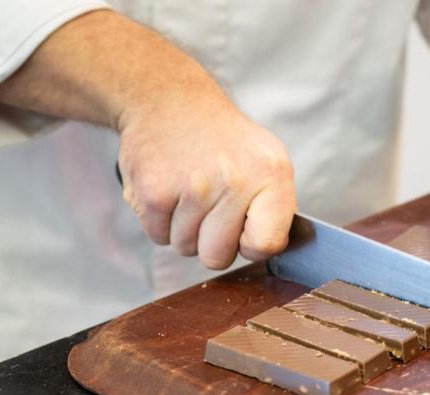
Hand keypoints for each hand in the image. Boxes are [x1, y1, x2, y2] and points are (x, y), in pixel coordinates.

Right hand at [117, 90, 296, 268]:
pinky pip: (158, 237)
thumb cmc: (223, 140)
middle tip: (210, 206)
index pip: (266, 245)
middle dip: (212, 242)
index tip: (244, 229)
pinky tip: (169, 189)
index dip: (252, 245)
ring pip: (185, 248)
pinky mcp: (154, 192)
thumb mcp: (268, 160)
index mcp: (270, 175)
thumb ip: (276, 208)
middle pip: (218, 258)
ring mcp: (192, 187)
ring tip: (189, 191)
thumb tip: (271, 249)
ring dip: (184, 229)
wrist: (169, 100)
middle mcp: (233, 181)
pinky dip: (160, 221)